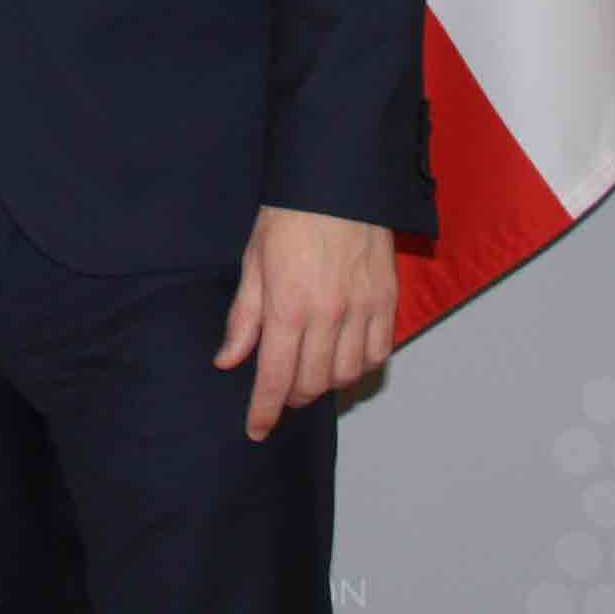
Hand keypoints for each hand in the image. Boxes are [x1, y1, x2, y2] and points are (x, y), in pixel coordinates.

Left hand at [213, 205, 396, 439]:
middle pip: (312, 383)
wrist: (336, 182)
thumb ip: (243, 318)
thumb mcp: (252, 264)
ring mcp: (362, 311)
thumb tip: (227, 360)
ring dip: (326, 383)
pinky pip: (377, 354)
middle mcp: (328, 316)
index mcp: (287, 307)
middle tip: (280, 392)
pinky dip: (360, 366)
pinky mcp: (387, 303)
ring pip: (347, 375)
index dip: (264, 411)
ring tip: (310, 373)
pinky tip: (344, 358)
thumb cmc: (287, 218)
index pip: (273, 377)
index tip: (256, 431)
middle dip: (292, 397)